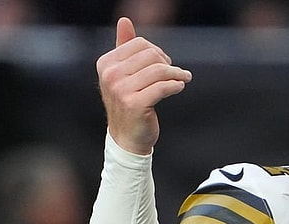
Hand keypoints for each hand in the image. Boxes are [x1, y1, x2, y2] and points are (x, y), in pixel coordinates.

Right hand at [96, 17, 191, 154]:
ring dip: (177, 74)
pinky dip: (176, 85)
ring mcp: (121, 90)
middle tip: (175, 73)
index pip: (140, 44)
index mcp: (106, 64)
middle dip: (168, 63)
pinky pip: (164, 87)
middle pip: (151, 55)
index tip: (165, 64)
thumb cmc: (128, 103)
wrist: (127, 138)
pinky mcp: (135, 104)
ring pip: (159, 70)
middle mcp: (110, 75)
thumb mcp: (123, 74)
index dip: (157, 52)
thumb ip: (124, 47)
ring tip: (182, 79)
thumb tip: (125, 21)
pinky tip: (179, 87)